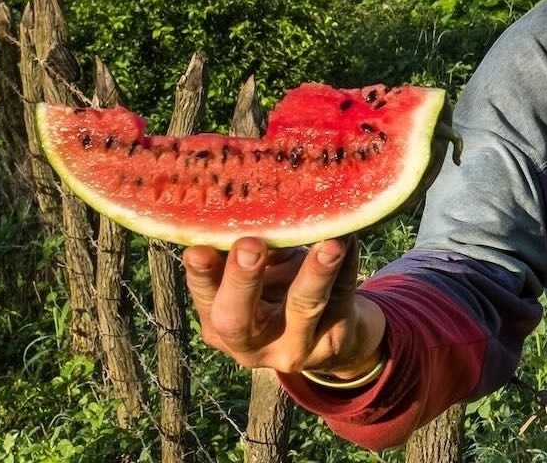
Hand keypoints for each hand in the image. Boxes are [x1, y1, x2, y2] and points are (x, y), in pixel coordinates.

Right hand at [184, 236, 384, 378]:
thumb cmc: (284, 291)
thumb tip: (245, 201)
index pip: (205, 298)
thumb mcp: (261, 275)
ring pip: (302, 308)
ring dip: (314, 273)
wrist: (333, 332)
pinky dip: (346, 265)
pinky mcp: (335, 340)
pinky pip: (342, 296)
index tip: (197, 249)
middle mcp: (251, 344)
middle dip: (242, 281)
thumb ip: (248, 250)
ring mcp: (295, 346)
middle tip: (250, 245)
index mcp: (220, 324)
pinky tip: (350, 237)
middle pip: (238, 319)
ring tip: (328, 244)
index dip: (200, 275)